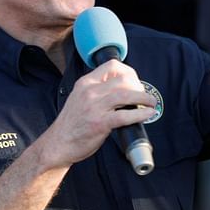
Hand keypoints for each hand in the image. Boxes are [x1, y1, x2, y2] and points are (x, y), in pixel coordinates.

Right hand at [40, 60, 155, 166]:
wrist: (58, 143)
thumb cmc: (71, 124)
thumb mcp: (79, 97)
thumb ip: (97, 90)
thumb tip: (121, 88)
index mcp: (85, 83)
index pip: (111, 66)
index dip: (128, 71)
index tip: (134, 80)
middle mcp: (90, 91)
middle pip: (122, 79)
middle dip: (138, 85)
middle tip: (144, 94)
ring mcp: (95, 107)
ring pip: (126, 94)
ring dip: (144, 97)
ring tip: (151, 102)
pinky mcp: (100, 123)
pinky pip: (125, 115)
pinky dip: (140, 114)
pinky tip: (147, 114)